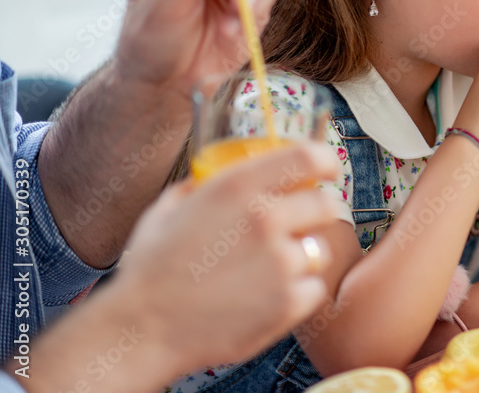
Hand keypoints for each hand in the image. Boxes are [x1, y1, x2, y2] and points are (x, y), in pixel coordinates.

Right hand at [110, 143, 345, 369]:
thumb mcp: (171, 207)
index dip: (326, 161)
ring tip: (267, 270)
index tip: (328, 169)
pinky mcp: (289, 302)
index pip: (308, 156)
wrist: (142, 329)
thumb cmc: (151, 268)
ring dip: (302, 257)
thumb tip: (218, 172)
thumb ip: (204, 184)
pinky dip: (298, 293)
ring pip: (319, 250)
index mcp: (238, 187)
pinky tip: (266, 297)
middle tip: (300, 225)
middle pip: (326, 204)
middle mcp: (265, 218)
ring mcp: (281, 262)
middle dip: (317, 213)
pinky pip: (314, 288)